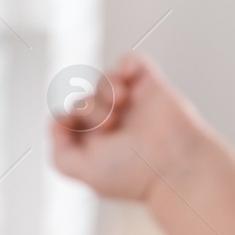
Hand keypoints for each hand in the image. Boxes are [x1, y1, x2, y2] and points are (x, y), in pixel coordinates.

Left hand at [49, 53, 216, 201]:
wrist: (176, 163)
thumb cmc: (134, 172)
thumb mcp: (84, 172)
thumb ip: (60, 155)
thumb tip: (58, 122)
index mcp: (97, 146)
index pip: (67, 122)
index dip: (64, 120)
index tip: (72, 126)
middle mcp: (115, 125)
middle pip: (83, 101)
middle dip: (88, 109)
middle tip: (109, 125)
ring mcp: (134, 105)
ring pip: (104, 81)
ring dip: (106, 90)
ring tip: (121, 101)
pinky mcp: (152, 87)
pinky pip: (131, 62)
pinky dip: (126, 64)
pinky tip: (128, 77)